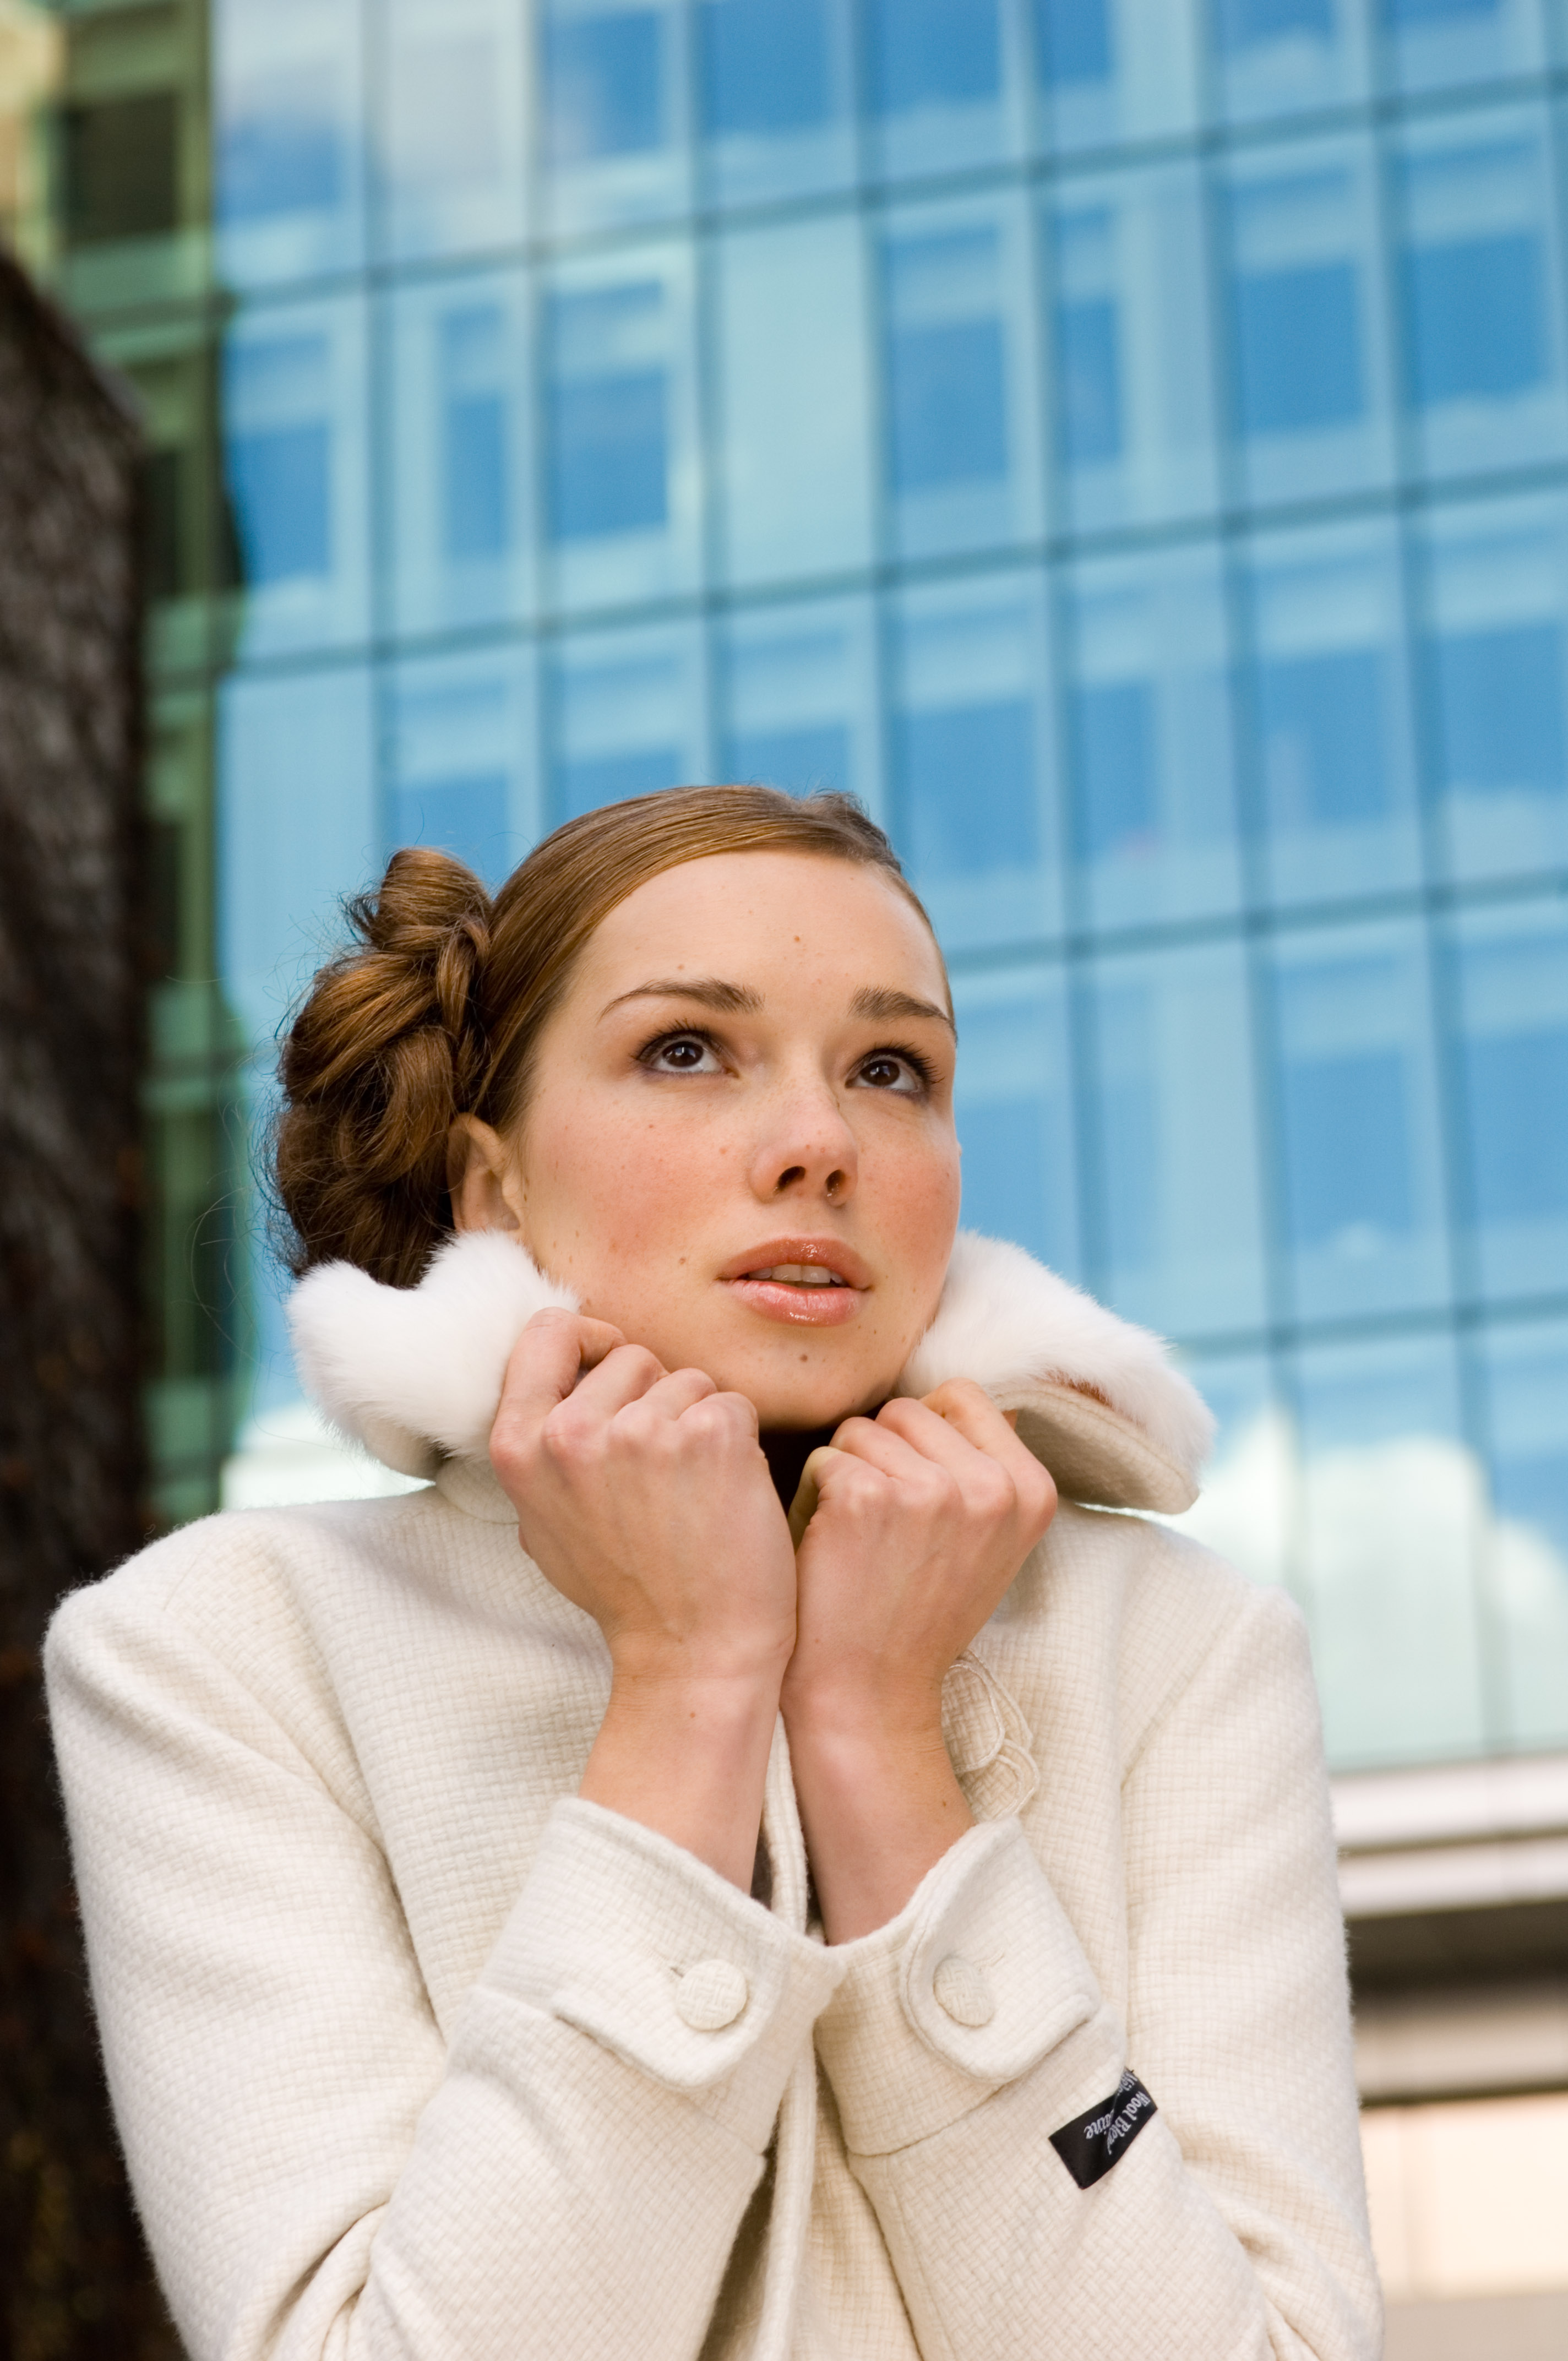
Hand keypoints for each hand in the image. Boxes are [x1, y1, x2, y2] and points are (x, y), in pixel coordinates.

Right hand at [487, 1310, 797, 1884]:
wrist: (694, 1652)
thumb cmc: (626, 1591)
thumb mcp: (543, 1522)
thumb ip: (541, 1445)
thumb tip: (560, 1373)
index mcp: (519, 1446)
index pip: (546, 1332)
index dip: (586, 1338)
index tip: (611, 1362)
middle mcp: (572, 1432)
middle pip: (630, 1355)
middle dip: (655, 1396)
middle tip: (661, 1473)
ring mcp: (641, 1431)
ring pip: (687, 1379)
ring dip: (699, 1422)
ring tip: (691, 1495)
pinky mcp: (708, 1435)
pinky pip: (731, 1403)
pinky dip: (738, 1441)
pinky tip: (725, 1496)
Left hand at [780, 1380, 1055, 1939]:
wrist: (869, 1694)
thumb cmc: (915, 1612)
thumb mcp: (984, 1542)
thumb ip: (984, 1469)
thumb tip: (961, 1394)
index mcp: (1032, 1490)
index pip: (962, 1397)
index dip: (923, 1435)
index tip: (914, 1493)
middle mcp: (993, 1486)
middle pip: (907, 1410)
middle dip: (881, 1453)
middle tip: (883, 1529)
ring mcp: (933, 1491)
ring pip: (860, 1429)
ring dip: (846, 1473)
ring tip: (859, 1541)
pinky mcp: (869, 1498)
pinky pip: (824, 1458)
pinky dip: (814, 1497)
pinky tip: (831, 1549)